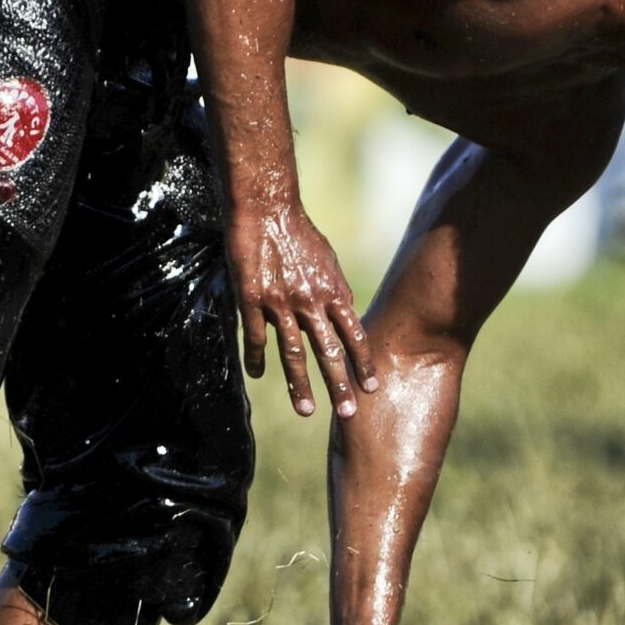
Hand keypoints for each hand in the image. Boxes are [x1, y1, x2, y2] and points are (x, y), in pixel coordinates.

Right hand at [227, 196, 374, 418]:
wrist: (266, 210)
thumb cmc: (298, 232)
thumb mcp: (327, 260)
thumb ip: (334, 290)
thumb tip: (344, 311)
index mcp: (333, 292)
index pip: (355, 336)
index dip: (363, 364)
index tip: (371, 389)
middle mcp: (311, 302)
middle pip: (329, 352)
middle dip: (340, 385)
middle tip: (348, 415)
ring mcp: (281, 304)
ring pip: (294, 354)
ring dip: (300, 385)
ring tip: (306, 410)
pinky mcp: (253, 300)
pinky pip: (257, 338)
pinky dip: (257, 360)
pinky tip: (256, 376)